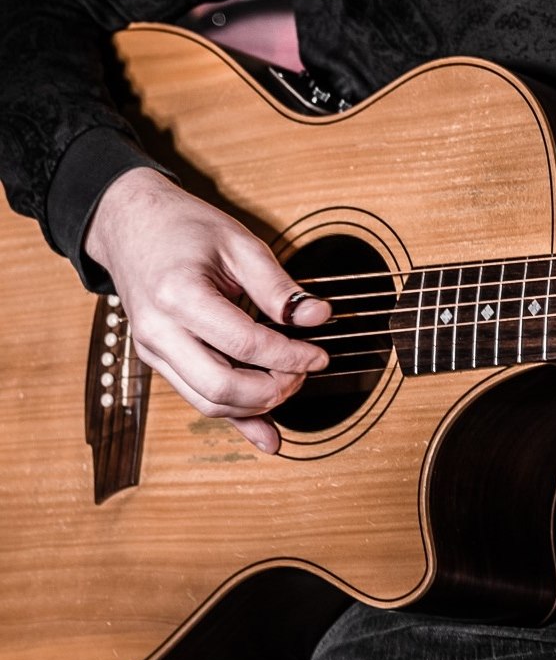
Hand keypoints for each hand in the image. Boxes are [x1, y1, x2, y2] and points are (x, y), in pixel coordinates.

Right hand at [85, 167, 330, 453]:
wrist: (131, 225)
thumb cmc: (184, 228)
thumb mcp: (240, 244)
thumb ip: (279, 286)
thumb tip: (318, 317)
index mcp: (179, 296)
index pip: (244, 343)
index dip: (289, 355)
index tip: (320, 354)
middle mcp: (159, 332)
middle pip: (221, 385)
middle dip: (273, 388)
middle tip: (306, 371)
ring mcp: (154, 351)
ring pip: (207, 401)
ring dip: (256, 405)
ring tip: (292, 384)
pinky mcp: (158, 361)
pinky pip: (197, 398)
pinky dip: (234, 419)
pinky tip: (266, 434)